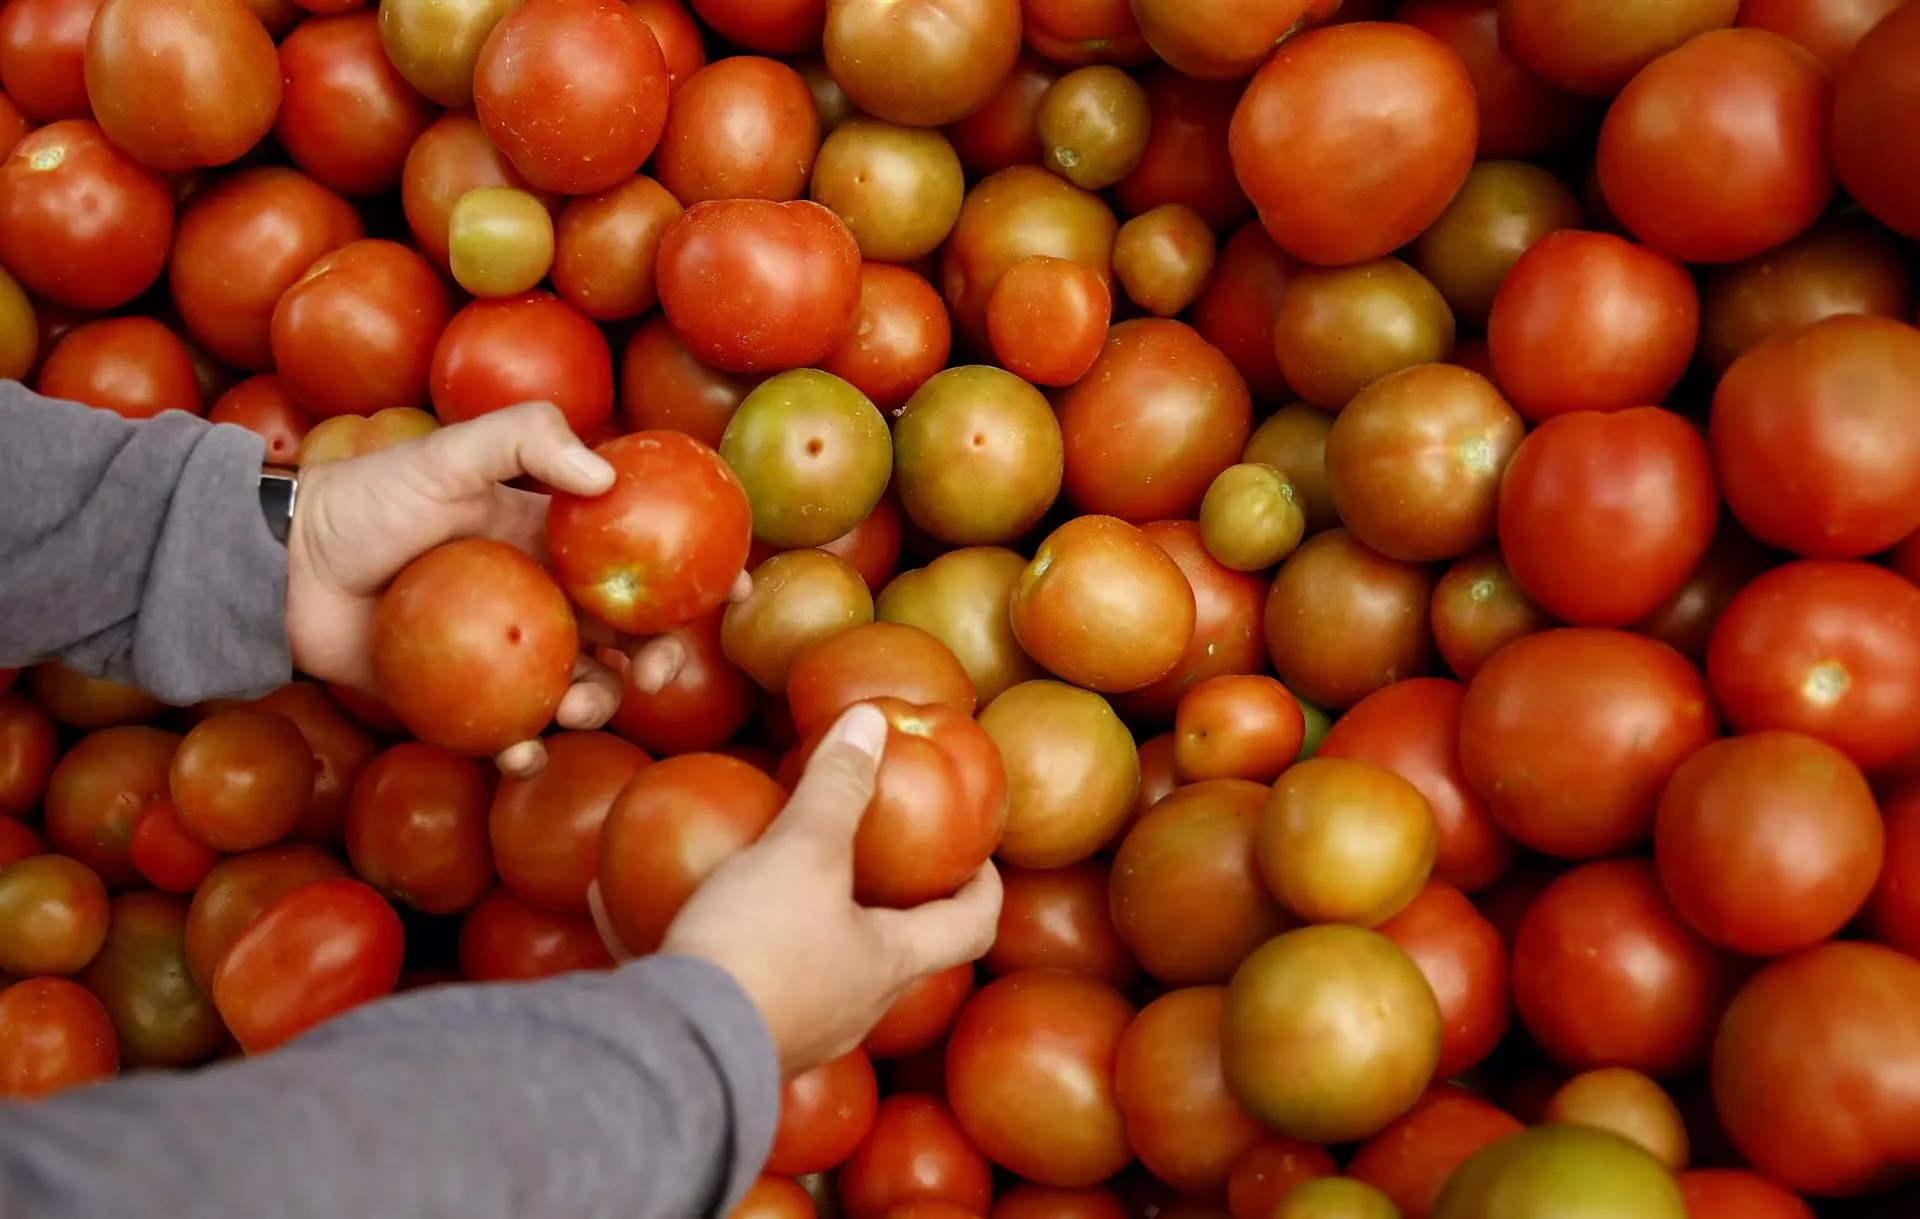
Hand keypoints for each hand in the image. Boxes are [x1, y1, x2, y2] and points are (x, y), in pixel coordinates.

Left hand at [284, 402, 746, 777]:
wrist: (286, 567)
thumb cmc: (368, 499)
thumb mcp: (449, 453)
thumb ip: (526, 442)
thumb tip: (606, 478)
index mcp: (553, 538)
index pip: (642, 553)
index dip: (697, 572)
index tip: (736, 589)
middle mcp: (543, 596)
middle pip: (626, 633)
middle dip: (656, 655)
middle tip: (653, 669)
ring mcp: (509, 651)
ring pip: (582, 687)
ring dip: (596, 705)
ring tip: (575, 706)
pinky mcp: (467, 699)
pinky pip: (514, 730)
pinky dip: (526, 748)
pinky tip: (521, 751)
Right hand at [590, 704, 1003, 1077]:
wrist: (677, 1052)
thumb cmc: (761, 948)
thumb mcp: (804, 852)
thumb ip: (838, 787)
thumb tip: (871, 721)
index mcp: (889, 964)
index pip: (971, 926)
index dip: (984, 886)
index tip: (979, 854)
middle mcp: (855, 1008)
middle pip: (895, 953)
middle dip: (891, 904)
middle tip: (879, 855)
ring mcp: (796, 1031)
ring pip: (815, 970)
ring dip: (805, 923)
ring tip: (776, 873)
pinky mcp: (734, 1040)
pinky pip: (736, 983)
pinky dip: (716, 942)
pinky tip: (658, 905)